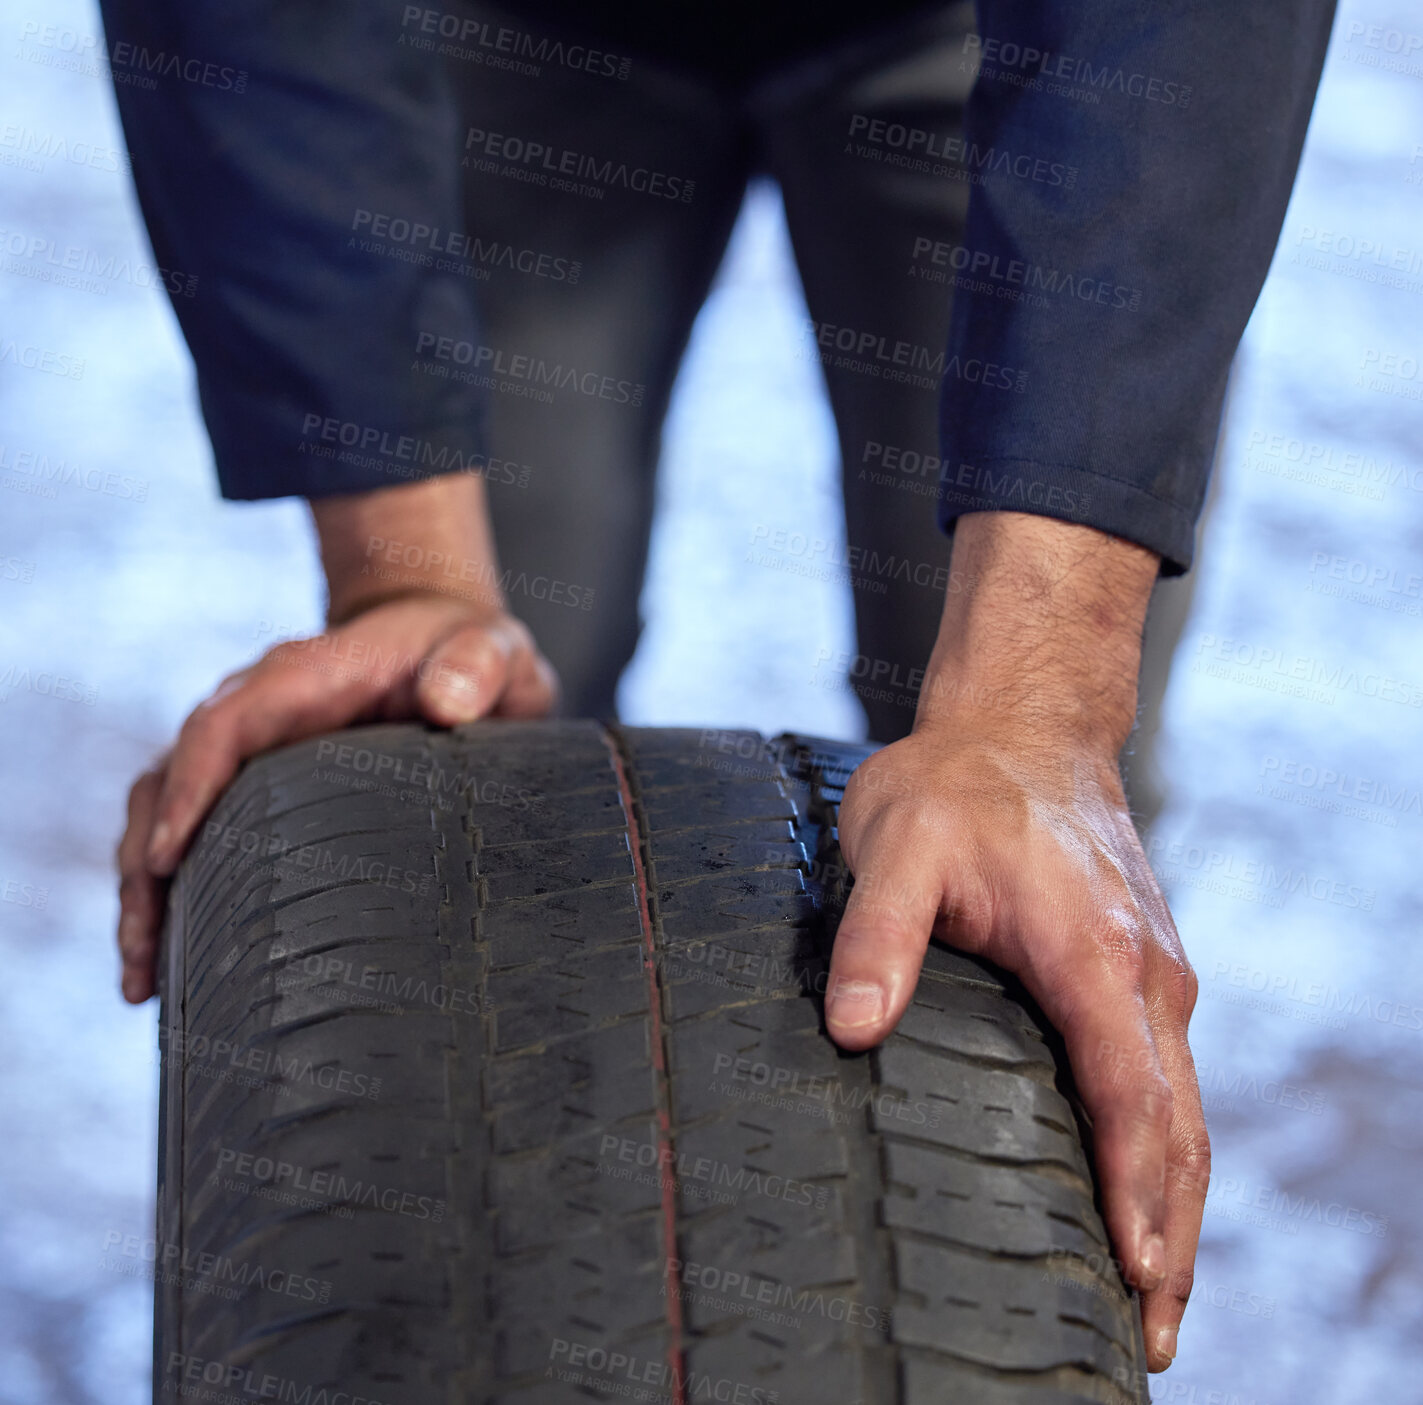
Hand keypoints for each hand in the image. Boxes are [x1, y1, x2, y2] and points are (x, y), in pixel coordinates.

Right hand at [117, 472, 555, 1002]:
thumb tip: (446, 703)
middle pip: (169, 780)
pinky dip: (178, 892)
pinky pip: (196, 834)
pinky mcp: (255, 785)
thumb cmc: (465, 649)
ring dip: (146, 893)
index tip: (167, 856)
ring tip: (143, 984)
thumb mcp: (490, 647)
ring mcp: (250, 750)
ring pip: (164, 814)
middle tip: (143, 958)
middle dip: (145, 867)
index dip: (190, 786)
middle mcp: (257, 711)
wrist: (442, 640)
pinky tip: (176, 965)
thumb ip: (476, 665)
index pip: (224, 724)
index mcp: (302, 676)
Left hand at [823, 511, 1205, 1372]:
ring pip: (1185, 1107)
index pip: (1127, 1094)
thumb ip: (876, 936)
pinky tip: (1147, 1187)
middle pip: (1177, 1125)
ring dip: (1180, 1201)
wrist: (1023, 724)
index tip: (1139, 1275)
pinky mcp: (1142, 967)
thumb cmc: (955, 783)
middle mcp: (1142, 972)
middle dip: (1171, 1231)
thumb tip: (853, 1028)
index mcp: (1091, 953)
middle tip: (1155, 1331)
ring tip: (1160, 1291)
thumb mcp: (897, 844)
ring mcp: (1152, 970)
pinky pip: (1169, 1075)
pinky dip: (1169, 1146)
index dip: (1133, 1190)